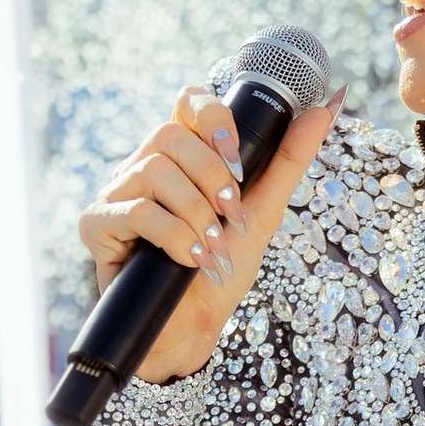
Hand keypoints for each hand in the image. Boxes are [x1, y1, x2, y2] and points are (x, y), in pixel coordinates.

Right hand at [79, 79, 347, 382]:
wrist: (195, 324)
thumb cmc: (224, 265)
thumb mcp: (264, 209)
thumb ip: (289, 159)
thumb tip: (327, 107)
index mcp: (182, 156)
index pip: (188, 101)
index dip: (213, 118)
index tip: (237, 161)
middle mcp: (145, 166)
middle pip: (170, 133)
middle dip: (212, 177)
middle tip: (230, 214)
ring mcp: (117, 193)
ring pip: (153, 169)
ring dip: (196, 213)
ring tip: (213, 245)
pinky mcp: (97, 224)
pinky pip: (136, 210)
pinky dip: (175, 236)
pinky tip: (191, 259)